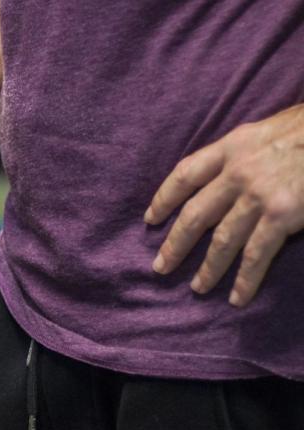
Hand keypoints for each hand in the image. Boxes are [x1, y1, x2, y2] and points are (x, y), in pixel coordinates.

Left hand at [146, 104, 303, 306]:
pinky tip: (238, 297)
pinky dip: (245, 279)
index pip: (185, 175)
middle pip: (195, 214)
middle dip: (175, 243)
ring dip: (208, 268)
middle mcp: (237, 171)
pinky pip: (256, 255)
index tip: (150, 218)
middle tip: (160, 266)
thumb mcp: (265, 131)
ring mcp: (257, 195)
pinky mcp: (280, 215)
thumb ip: (242, 155)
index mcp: (232, 146)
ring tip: (198, 287)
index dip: (164, 198)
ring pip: (222, 240)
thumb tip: (223, 178)